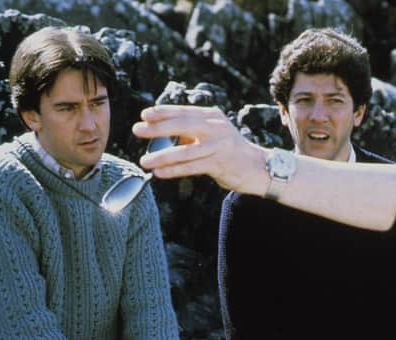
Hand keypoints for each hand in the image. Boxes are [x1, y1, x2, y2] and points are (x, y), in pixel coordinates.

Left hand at [133, 105, 268, 195]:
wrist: (258, 167)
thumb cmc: (229, 150)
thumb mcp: (213, 133)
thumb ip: (191, 131)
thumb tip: (161, 131)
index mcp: (212, 117)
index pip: (183, 111)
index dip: (163, 112)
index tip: (144, 115)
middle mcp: (216, 128)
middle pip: (182, 125)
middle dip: (157, 128)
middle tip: (137, 130)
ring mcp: (218, 146)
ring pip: (185, 150)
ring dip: (162, 156)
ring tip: (144, 161)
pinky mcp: (219, 164)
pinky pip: (191, 167)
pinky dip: (174, 170)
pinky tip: (160, 173)